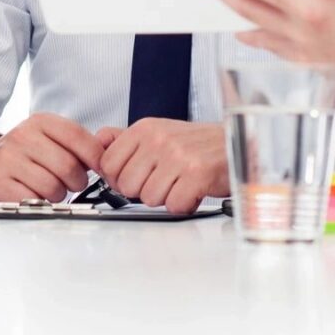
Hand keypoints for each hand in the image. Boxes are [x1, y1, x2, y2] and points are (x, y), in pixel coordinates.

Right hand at [0, 114, 104, 203]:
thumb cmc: (23, 154)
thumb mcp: (47, 138)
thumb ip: (76, 144)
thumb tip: (108, 157)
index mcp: (40, 122)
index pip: (78, 137)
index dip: (95, 157)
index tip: (101, 169)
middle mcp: (22, 137)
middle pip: (68, 166)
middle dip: (77, 182)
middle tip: (71, 184)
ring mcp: (8, 160)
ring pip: (53, 187)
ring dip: (57, 195)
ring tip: (48, 189)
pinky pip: (33, 201)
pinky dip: (39, 204)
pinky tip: (33, 196)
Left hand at [93, 120, 228, 213]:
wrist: (238, 144)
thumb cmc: (198, 144)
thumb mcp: (158, 132)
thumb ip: (125, 139)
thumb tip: (97, 143)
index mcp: (145, 128)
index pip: (107, 164)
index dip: (120, 178)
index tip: (137, 176)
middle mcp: (159, 139)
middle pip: (126, 185)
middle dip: (144, 190)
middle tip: (166, 179)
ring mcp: (178, 156)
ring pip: (148, 199)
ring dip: (166, 197)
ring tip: (181, 182)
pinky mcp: (197, 174)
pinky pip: (173, 206)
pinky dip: (184, 204)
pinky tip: (193, 190)